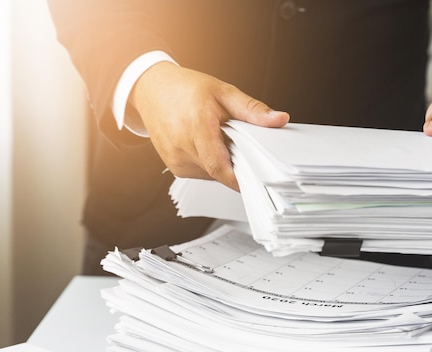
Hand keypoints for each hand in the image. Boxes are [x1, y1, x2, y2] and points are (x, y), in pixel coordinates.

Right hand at [130, 62, 289, 190]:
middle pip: (218, 171)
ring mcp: (175, 159)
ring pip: (210, 174)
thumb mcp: (223, 92)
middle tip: (242, 147)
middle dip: (235, 164)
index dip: (238, 179)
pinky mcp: (173, 167)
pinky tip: (207, 145)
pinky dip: (210, 163)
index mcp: (196, 126)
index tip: (257, 181)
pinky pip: (201, 173)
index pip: (219, 166)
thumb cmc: (185, 89)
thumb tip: (280, 119)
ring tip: (220, 140)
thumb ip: (252, 110)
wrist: (151, 90)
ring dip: (222, 163)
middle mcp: (182, 146)